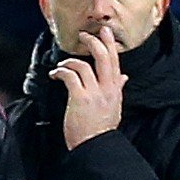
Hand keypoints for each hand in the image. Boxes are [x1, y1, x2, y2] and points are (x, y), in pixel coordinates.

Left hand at [49, 28, 125, 149]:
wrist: (95, 147)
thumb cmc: (101, 129)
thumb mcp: (114, 106)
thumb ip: (117, 88)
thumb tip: (123, 76)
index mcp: (115, 90)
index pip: (115, 62)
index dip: (110, 45)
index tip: (104, 32)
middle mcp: (107, 89)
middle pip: (104, 57)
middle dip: (94, 42)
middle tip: (84, 35)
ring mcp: (94, 93)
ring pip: (84, 65)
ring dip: (70, 61)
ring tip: (62, 65)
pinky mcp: (80, 98)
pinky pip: (70, 76)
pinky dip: (61, 71)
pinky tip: (55, 74)